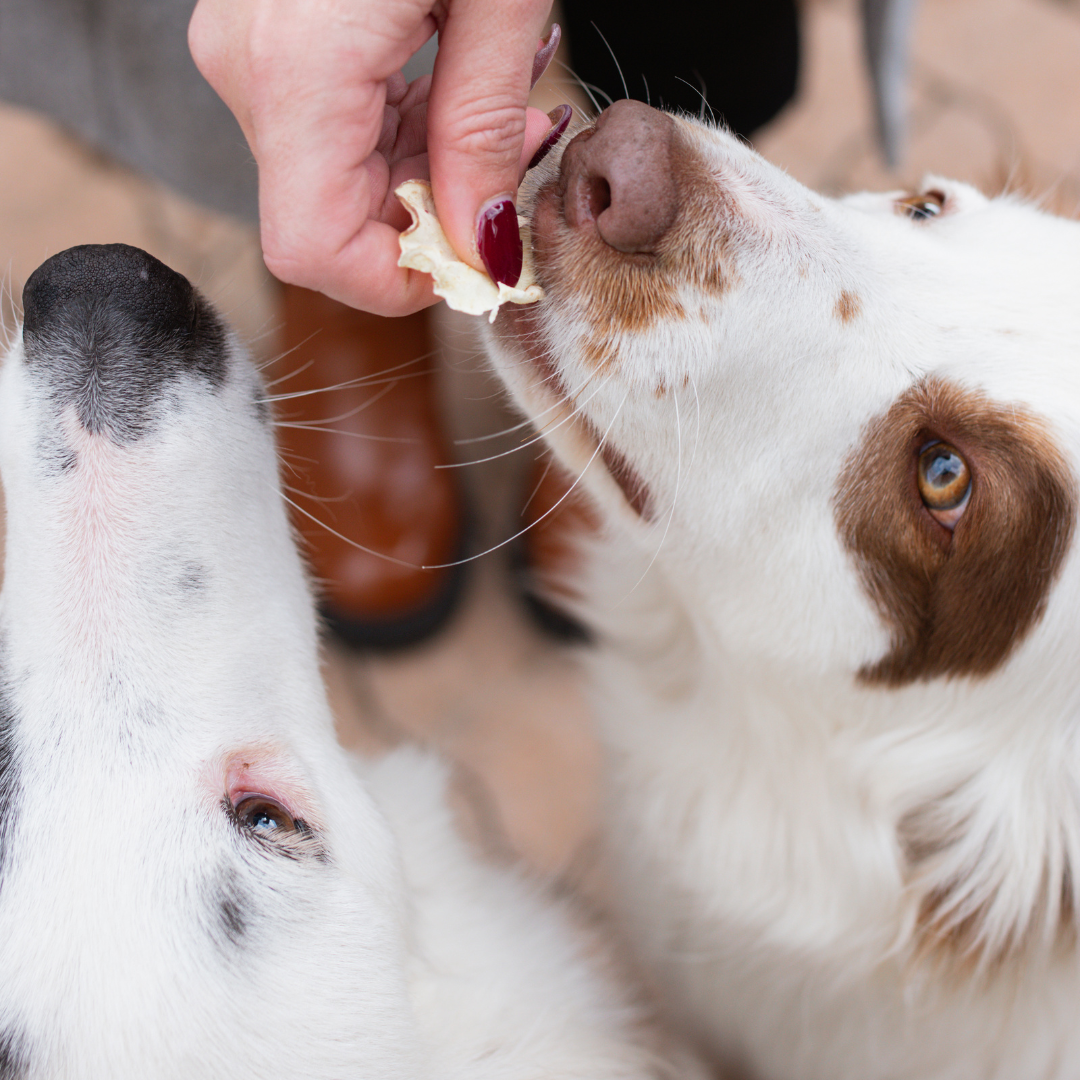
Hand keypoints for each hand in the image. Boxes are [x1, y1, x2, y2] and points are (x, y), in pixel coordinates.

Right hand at [189, 0, 556, 315]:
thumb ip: (484, 133)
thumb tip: (484, 254)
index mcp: (296, 69)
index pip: (317, 252)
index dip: (402, 282)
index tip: (480, 258)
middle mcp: (249, 68)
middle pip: (331, 219)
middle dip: (437, 213)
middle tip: (522, 150)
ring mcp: (247, 48)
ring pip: (334, 175)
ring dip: (427, 166)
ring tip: (504, 99)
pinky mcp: (263, 33)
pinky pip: (327, 124)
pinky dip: (398, 127)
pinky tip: (453, 81)